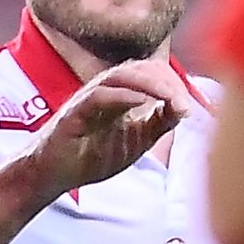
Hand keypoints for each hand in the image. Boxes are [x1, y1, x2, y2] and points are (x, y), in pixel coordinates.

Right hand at [28, 58, 197, 197]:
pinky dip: (122, 95)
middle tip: (183, 102)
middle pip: (139, 68)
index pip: (151, 73)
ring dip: (150, 84)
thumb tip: (184, 107)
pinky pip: (98, 95)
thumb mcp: (137, 141)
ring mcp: (88, 99)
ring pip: (121, 76)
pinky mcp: (74, 113)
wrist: (53, 176)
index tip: (190, 104)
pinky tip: (141, 102)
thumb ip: (158, 123)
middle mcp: (105, 90)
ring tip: (170, 98)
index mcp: (121, 94)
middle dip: (166, 81)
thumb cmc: (90, 156)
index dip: (173, 82)